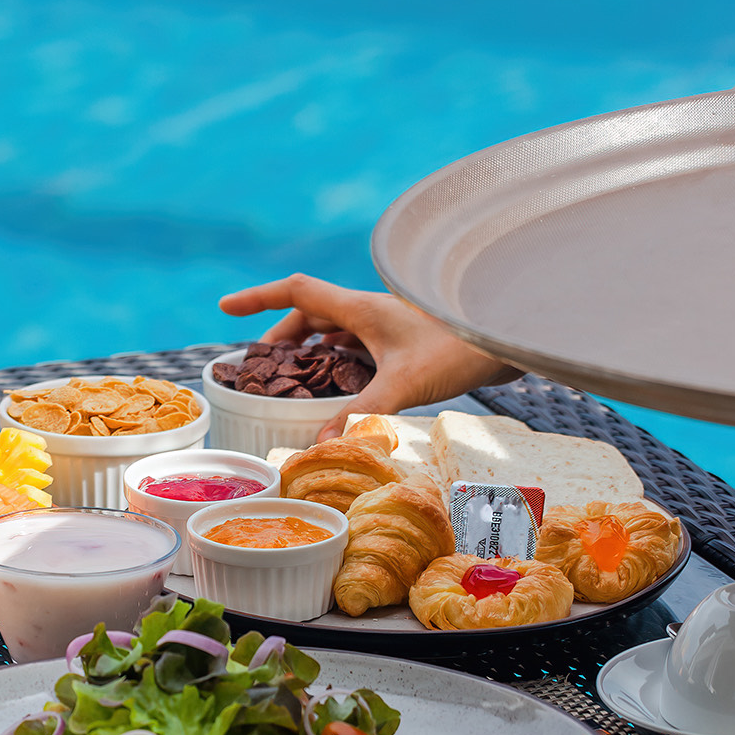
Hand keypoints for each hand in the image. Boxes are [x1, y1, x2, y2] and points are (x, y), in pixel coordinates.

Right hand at [218, 273, 522, 439]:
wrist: (509, 339)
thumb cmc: (460, 351)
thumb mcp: (405, 385)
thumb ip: (361, 413)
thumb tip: (320, 442)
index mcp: (361, 308)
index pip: (296, 292)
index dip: (257, 298)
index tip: (224, 308)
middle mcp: (369, 310)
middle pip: (309, 316)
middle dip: (279, 341)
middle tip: (259, 370)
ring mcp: (387, 325)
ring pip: (332, 331)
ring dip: (308, 352)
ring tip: (291, 384)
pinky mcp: (402, 341)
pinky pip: (353, 346)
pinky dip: (334, 363)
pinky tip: (337, 390)